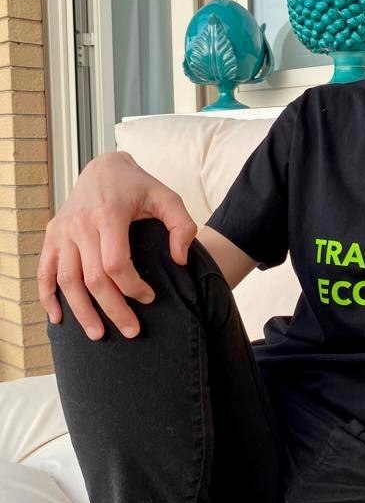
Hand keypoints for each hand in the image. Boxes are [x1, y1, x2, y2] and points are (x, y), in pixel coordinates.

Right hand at [38, 152, 197, 340]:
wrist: (104, 168)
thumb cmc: (139, 187)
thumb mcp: (168, 198)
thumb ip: (182, 226)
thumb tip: (179, 260)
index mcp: (108, 214)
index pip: (116, 264)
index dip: (132, 287)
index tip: (150, 297)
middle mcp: (80, 224)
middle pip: (92, 279)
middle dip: (112, 309)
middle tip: (131, 331)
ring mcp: (62, 231)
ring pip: (66, 280)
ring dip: (81, 311)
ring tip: (98, 335)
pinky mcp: (52, 235)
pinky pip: (44, 271)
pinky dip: (48, 296)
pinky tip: (58, 318)